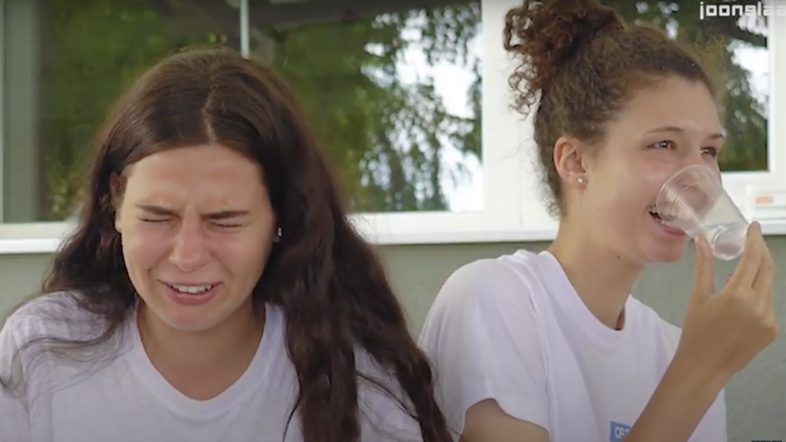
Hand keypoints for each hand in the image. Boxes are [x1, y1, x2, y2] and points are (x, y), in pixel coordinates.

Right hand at [676, 221, 778, 380]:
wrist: (705, 366)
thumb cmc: (696, 330)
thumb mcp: (698, 296)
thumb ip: (704, 265)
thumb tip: (701, 240)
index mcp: (738, 295)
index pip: (753, 258)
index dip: (754, 240)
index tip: (753, 227)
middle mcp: (759, 306)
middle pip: (767, 269)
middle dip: (761, 252)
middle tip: (752, 240)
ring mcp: (769, 319)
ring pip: (768, 286)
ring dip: (758, 274)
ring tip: (739, 274)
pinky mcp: (773, 330)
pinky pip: (768, 303)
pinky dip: (758, 294)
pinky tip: (741, 299)